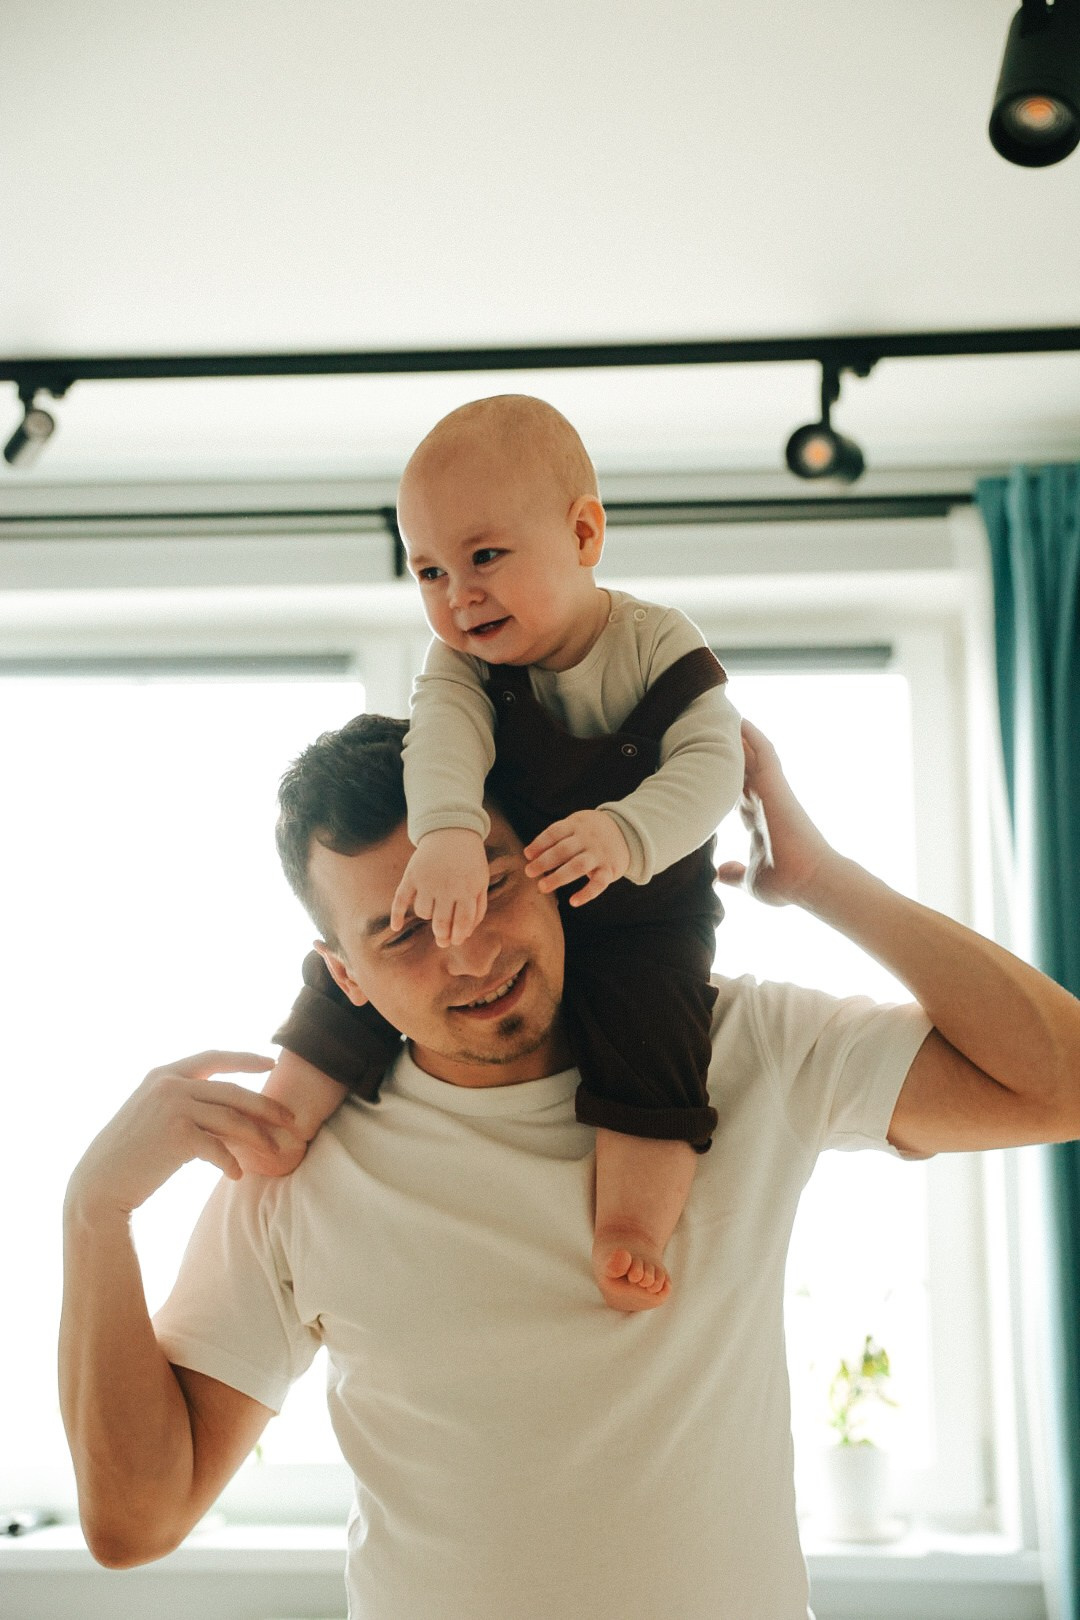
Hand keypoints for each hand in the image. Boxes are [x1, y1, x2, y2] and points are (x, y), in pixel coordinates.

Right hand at [67, 1052, 301, 1218]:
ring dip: (258, 1137)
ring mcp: (173, 1107)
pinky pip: (218, 1147)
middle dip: (266, 1106)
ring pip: (232, 1119)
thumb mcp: (153, 1115)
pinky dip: (231, 1161)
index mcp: (163, 1074)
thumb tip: (228, 1109)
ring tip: (275, 1152)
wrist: (100, 1184)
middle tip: (291, 1119)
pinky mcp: (177, 1135)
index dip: (244, 1059)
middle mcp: (169, 1085)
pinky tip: (238, 1173)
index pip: (213, 1058)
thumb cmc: (130, 1155)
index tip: (270, 1063)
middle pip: (233, 1091)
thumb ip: (185, 1103)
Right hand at [390, 827, 489, 946]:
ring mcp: (427, 881)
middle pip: (441, 923)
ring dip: (428, 916)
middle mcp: (446, 887)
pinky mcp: (412, 875)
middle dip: (442, 936)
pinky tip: (396, 927)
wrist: (452, 830)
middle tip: (442, 940)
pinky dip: (396, 915)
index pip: (462, 923)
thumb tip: (465, 933)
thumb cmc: (469, 861)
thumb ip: (478, 908)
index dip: (458, 936)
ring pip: (423, 913)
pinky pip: (400, 899)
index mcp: (467, 890)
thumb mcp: (481, 882)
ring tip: (434, 908)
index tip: (456, 940)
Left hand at [523, 809, 630, 906]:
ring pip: (578, 866)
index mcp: (576, 825)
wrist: (628, 831)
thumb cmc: (590, 832)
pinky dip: (587, 893)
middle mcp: (587, 839)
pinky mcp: (610, 869)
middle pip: (563, 850)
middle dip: (544, 862)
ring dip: (558, 877)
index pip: (555, 832)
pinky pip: (598, 883)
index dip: (540, 843)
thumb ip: (556, 838)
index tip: (527, 855)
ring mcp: (599, 854)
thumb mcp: (576, 825)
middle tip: (529, 872)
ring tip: (542, 887)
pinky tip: (573, 901)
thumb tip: (530, 856)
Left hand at [715, 720, 833, 907]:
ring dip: (737, 736)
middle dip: (723, 749)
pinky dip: (752, 736)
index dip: (717, 775)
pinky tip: (739, 718)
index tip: (700, 762)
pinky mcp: (776, 786)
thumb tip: (720, 874)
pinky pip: (764, 752)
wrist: (809, 881)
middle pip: (738, 767)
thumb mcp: (751, 879)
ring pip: (750, 755)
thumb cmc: (786, 883)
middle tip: (703, 726)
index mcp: (755, 819)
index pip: (732, 790)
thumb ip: (735, 873)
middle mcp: (762, 800)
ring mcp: (770, 791)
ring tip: (717, 713)